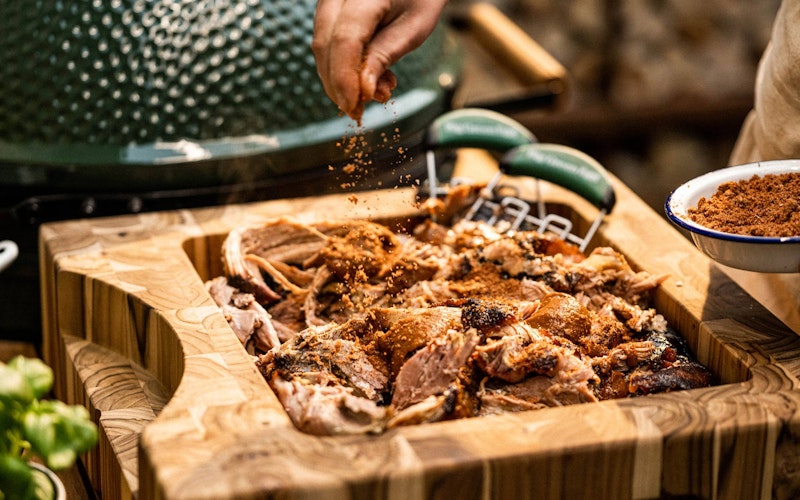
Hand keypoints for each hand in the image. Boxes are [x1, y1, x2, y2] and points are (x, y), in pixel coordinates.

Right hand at [312, 0, 447, 121]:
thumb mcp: (412, 29)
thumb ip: (384, 57)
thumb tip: (363, 92)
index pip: (344, 40)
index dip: (345, 79)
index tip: (354, 107)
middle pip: (325, 45)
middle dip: (338, 85)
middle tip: (358, 112)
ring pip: (321, 46)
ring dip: (340, 79)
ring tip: (372, 92)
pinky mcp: (328, 10)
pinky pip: (326, 41)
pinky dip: (341, 66)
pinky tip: (367, 77)